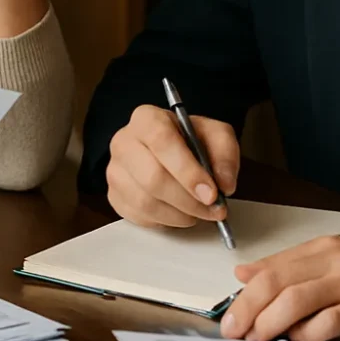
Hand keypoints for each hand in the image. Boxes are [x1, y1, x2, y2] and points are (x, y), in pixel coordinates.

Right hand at [106, 105, 239, 227]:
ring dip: (180, 214)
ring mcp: (115, 170)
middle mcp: (124, 141)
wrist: (170, 151)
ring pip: (146, 202)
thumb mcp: (216, 136)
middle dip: (189, 200)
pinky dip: (165, 221)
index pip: (162, 141)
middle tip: (214, 209)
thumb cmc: (190, 141)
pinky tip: (179, 212)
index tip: (212, 193)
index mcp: (147, 118)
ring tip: (199, 212)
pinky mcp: (114, 195)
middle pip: (153, 178)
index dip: (188, 171)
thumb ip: (225, 154)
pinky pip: (139, 217)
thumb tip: (224, 184)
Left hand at [220, 238, 339, 340]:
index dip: (244, 294)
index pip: (271, 267)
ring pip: (296, 300)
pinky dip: (308, 334)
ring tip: (256, 338)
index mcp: (322, 247)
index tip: (228, 314)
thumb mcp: (336, 260)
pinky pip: (329, 322)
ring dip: (270, 323)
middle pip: (276, 282)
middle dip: (248, 309)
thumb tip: (245, 273)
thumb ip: (291, 266)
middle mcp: (334, 260)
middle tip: (233, 330)